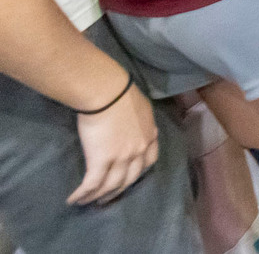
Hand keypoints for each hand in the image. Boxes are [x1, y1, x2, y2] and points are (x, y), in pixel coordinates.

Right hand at [69, 83, 157, 204]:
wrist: (107, 93)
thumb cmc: (120, 93)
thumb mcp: (140, 107)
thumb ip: (139, 120)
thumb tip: (132, 122)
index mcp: (149, 136)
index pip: (149, 161)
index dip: (138, 172)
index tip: (129, 177)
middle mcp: (138, 150)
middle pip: (130, 178)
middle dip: (118, 191)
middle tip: (106, 198)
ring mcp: (121, 158)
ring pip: (111, 186)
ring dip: (98, 197)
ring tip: (88, 202)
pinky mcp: (101, 160)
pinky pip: (92, 184)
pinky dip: (83, 195)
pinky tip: (74, 200)